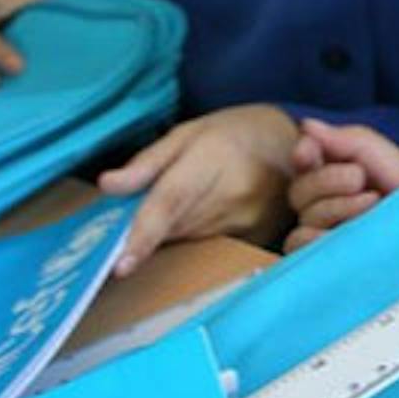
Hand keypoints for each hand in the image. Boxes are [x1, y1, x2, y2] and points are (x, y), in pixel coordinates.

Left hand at [98, 105, 302, 272]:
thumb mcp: (187, 133)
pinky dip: (193, 232)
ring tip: (185, 199)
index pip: (170, 202)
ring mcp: (247, 220)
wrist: (291, 143)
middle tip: (132, 215)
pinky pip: (207, 244)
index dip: (143, 234)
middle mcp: (231, 195)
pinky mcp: (255, 237)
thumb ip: (147, 163)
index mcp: (210, 159)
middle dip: (144, 228)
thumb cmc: (234, 132)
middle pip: (172, 226)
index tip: (120, 265)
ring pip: (186, 238)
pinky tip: (204, 210)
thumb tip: (108, 186)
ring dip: (170, 228)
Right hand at [282, 119, 398, 250]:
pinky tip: (348, 233)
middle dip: (326, 179)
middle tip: (359, 178)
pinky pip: (299, 246)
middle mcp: (330, 209)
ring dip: (333, 206)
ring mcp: (328, 239)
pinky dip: (316, 237)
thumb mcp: (391, 162)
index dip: (303, 153)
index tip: (309, 150)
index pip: (306, 163)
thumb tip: (306, 125)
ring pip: (302, 217)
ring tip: (371, 206)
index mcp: (341, 180)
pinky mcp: (328, 263)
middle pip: (299, 191)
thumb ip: (350, 141)